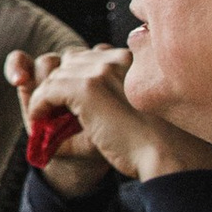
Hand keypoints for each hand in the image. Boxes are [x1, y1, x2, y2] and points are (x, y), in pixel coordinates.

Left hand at [8, 44, 211, 192]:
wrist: (170, 155)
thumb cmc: (165, 139)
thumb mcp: (145, 106)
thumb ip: (126, 91)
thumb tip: (98, 99)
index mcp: (137, 58)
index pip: (95, 55)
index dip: (79, 77)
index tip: (72, 101)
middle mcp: (120, 57)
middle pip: (72, 59)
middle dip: (60, 83)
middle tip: (55, 109)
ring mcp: (104, 70)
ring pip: (58, 73)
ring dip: (48, 95)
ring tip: (47, 117)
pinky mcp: (88, 88)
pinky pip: (48, 90)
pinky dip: (40, 105)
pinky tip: (41, 122)